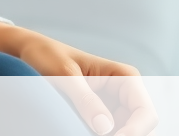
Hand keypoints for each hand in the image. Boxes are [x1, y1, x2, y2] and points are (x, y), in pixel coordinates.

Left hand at [0, 21, 157, 135]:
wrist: (33, 52)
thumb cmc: (49, 55)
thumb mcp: (65, 75)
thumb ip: (85, 99)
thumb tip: (106, 128)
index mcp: (125, 77)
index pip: (145, 113)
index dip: (135, 132)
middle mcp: (125, 93)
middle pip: (139, 128)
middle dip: (122, 135)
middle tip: (88, 133)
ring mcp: (114, 107)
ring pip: (123, 132)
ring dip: (109, 135)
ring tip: (79, 128)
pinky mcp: (100, 116)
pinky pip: (106, 133)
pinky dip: (98, 135)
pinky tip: (80, 131)